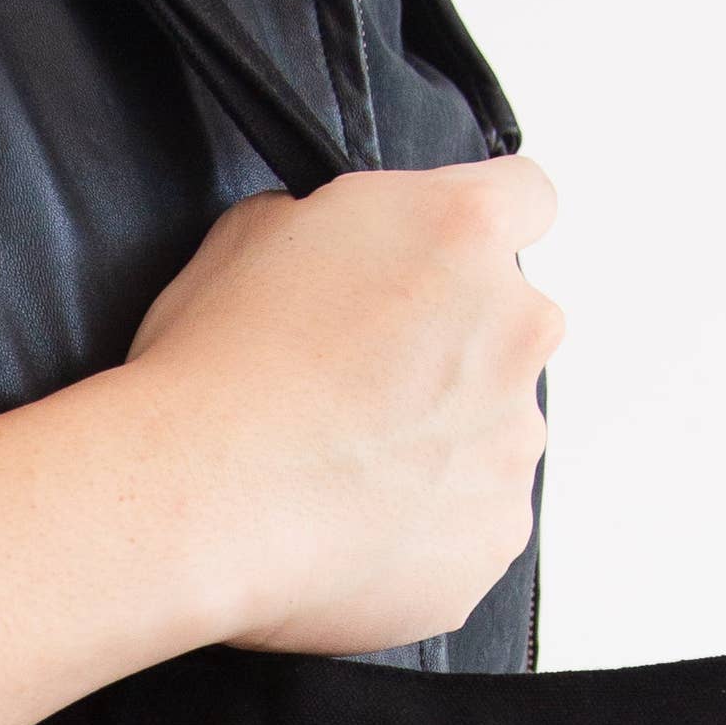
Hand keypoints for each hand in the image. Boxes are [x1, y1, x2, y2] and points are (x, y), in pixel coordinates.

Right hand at [114, 160, 560, 657]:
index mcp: (461, 230)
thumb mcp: (252, 230)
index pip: (527, 196)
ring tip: (346, 462)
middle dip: (452, 345)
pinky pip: (476, 515)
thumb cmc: (214, 373)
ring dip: (442, 435)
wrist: (198, 501)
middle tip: (360, 380)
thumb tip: (335, 246)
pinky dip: (430, 519)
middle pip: (511, 322)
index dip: (477, 231)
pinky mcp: (497, 528)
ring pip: (495, 426)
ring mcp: (514, 436)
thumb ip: (331, 222)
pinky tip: (354, 518)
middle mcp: (514, 326)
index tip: (446, 263)